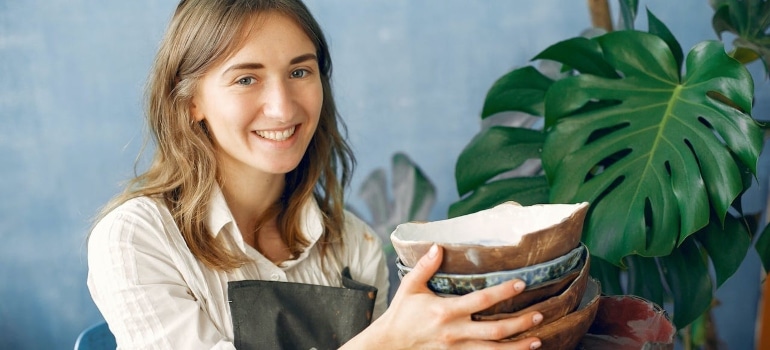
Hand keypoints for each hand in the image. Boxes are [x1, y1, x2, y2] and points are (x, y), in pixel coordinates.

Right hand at [344, 244, 542, 348]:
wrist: (389, 344)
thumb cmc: (401, 313)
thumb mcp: (410, 286)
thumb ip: (425, 267)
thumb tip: (437, 246)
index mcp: (445, 311)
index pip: (480, 301)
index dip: (502, 292)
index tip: (521, 284)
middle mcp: (454, 331)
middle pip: (494, 331)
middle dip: (519, 324)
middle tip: (539, 315)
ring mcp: (456, 348)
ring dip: (517, 347)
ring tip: (537, 340)